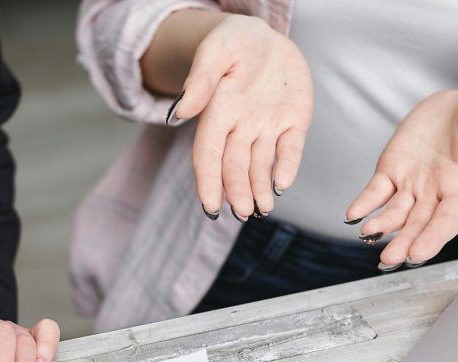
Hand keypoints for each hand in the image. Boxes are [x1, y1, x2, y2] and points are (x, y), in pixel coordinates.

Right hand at [171, 15, 312, 218]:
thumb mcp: (216, 51)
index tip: (210, 206)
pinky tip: (282, 185)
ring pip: (261, 166)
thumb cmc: (235, 42)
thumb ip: (201, 81)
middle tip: (242, 212)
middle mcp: (241, 128)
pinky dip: (287, 167)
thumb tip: (179, 114)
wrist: (266, 37)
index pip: (209, 155)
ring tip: (262, 209)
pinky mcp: (294, 124)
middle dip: (238, 191)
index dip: (208, 182)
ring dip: (259, 190)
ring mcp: (267, 128)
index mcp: (217, 114)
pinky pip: (290, 150)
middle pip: (235, 166)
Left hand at [346, 90, 457, 269]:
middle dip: (403, 242)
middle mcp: (435, 195)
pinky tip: (353, 216)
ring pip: (395, 212)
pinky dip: (363, 205)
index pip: (447, 221)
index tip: (417, 254)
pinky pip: (375, 192)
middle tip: (390, 258)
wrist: (453, 106)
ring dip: (381, 226)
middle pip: (417, 224)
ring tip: (368, 233)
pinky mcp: (390, 172)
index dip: (433, 238)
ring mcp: (411, 186)